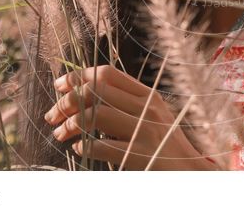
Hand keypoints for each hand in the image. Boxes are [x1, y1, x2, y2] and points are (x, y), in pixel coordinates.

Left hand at [44, 64, 218, 169]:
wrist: (190, 170)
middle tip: (52, 114)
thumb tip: (85, 91)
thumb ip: (126, 102)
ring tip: (59, 133)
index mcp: (148, 95)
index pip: (107, 73)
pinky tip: (78, 148)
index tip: (60, 85)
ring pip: (96, 116)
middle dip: (67, 101)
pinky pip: (102, 146)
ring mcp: (144, 131)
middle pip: (97, 91)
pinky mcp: (140, 155)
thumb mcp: (152, 114)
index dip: (78, 76)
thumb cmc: (165, 143)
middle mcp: (147, 108)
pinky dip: (84, 146)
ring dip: (70, 124)